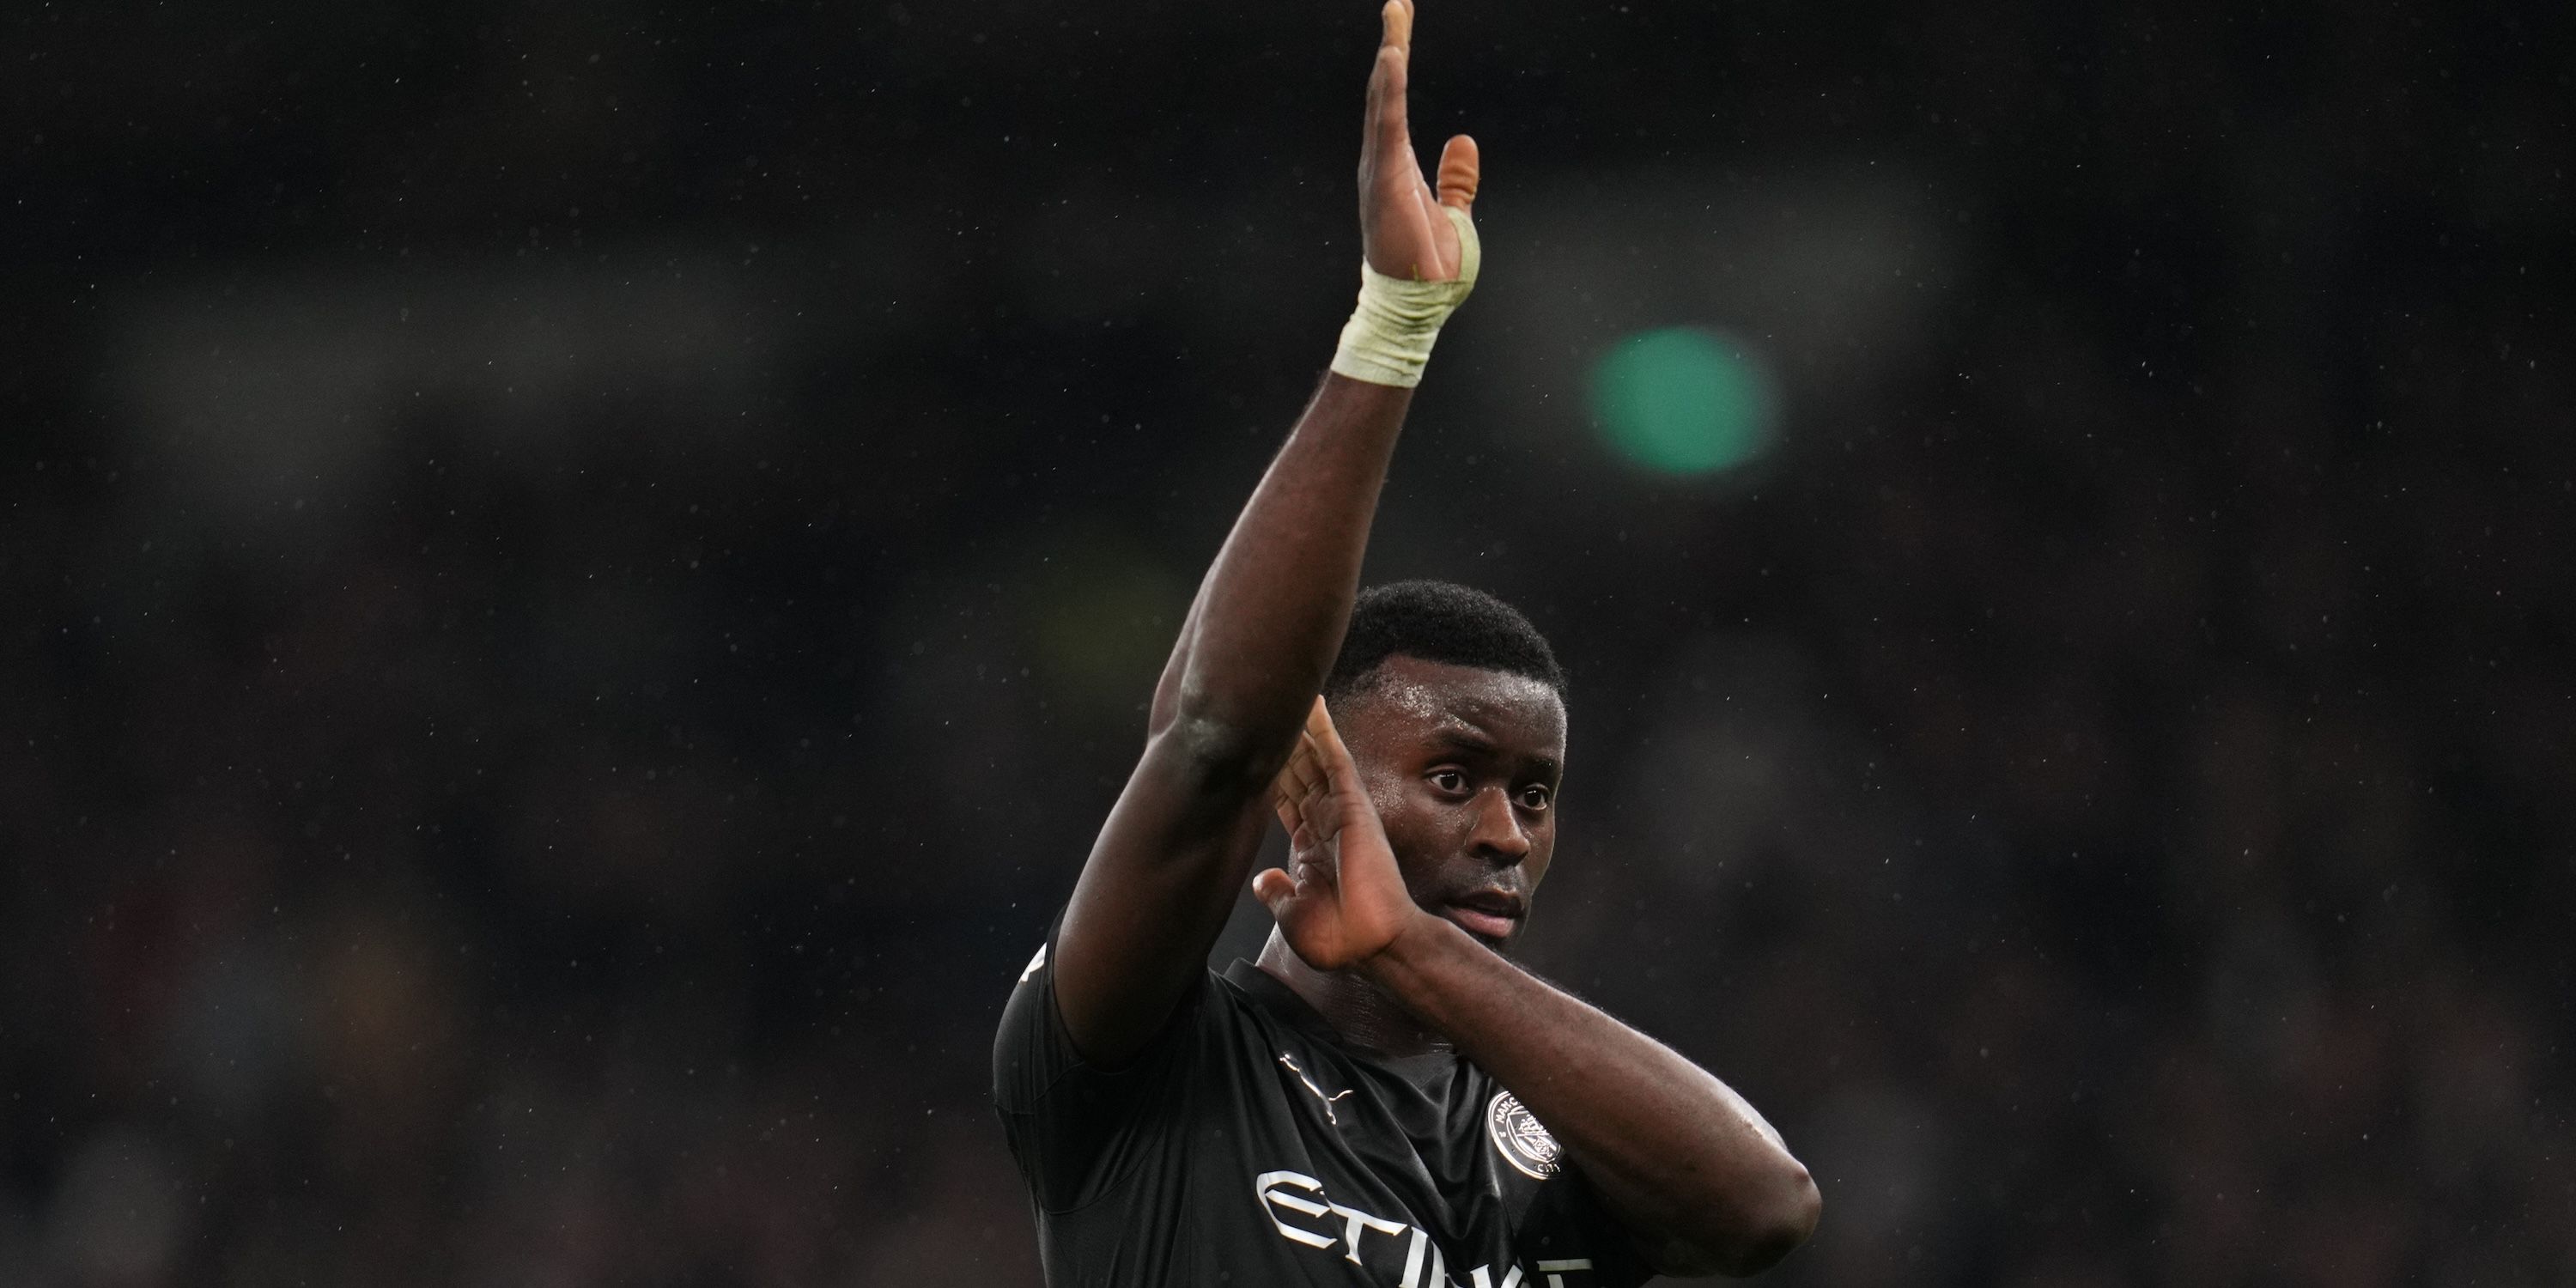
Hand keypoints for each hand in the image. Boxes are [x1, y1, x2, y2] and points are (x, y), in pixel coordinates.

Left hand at [1254, 698, 1429, 970]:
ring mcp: (1340, 811)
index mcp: (1311, 847)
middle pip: (1298, 771)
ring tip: (1283, 692)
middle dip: (1280, 742)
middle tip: (1260, 706)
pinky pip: (1337, 760)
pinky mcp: (1354, 806)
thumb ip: (1277, 893)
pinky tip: (1313, 704)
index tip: (1248, 750)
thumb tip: (1262, 880)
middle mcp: (1326, 822)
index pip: (1286, 799)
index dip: (1267, 774)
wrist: (1373, 946)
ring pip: (1314, 757)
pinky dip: (1324, 732)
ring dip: (1299, 727)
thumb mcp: (1293, 914)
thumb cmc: (1340, 939)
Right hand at [1359, 0, 1477, 281]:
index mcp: (1396, 167)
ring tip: (1396, 17)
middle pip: (1386, 92)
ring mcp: (1380, 169)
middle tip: (1397, 4)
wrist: (1418, 305)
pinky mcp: (1385, 179)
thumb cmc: (1430, 267)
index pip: (1396, 105)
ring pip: (1384, 101)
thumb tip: (1463, 141)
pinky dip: (1390, 89)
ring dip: (1390, 56)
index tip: (1400, 27)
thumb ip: (1456, 178)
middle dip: (1393, 46)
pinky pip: (1387, 124)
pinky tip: (1392, 57)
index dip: (1398, 65)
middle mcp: (1381, 162)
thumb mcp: (1454, 211)